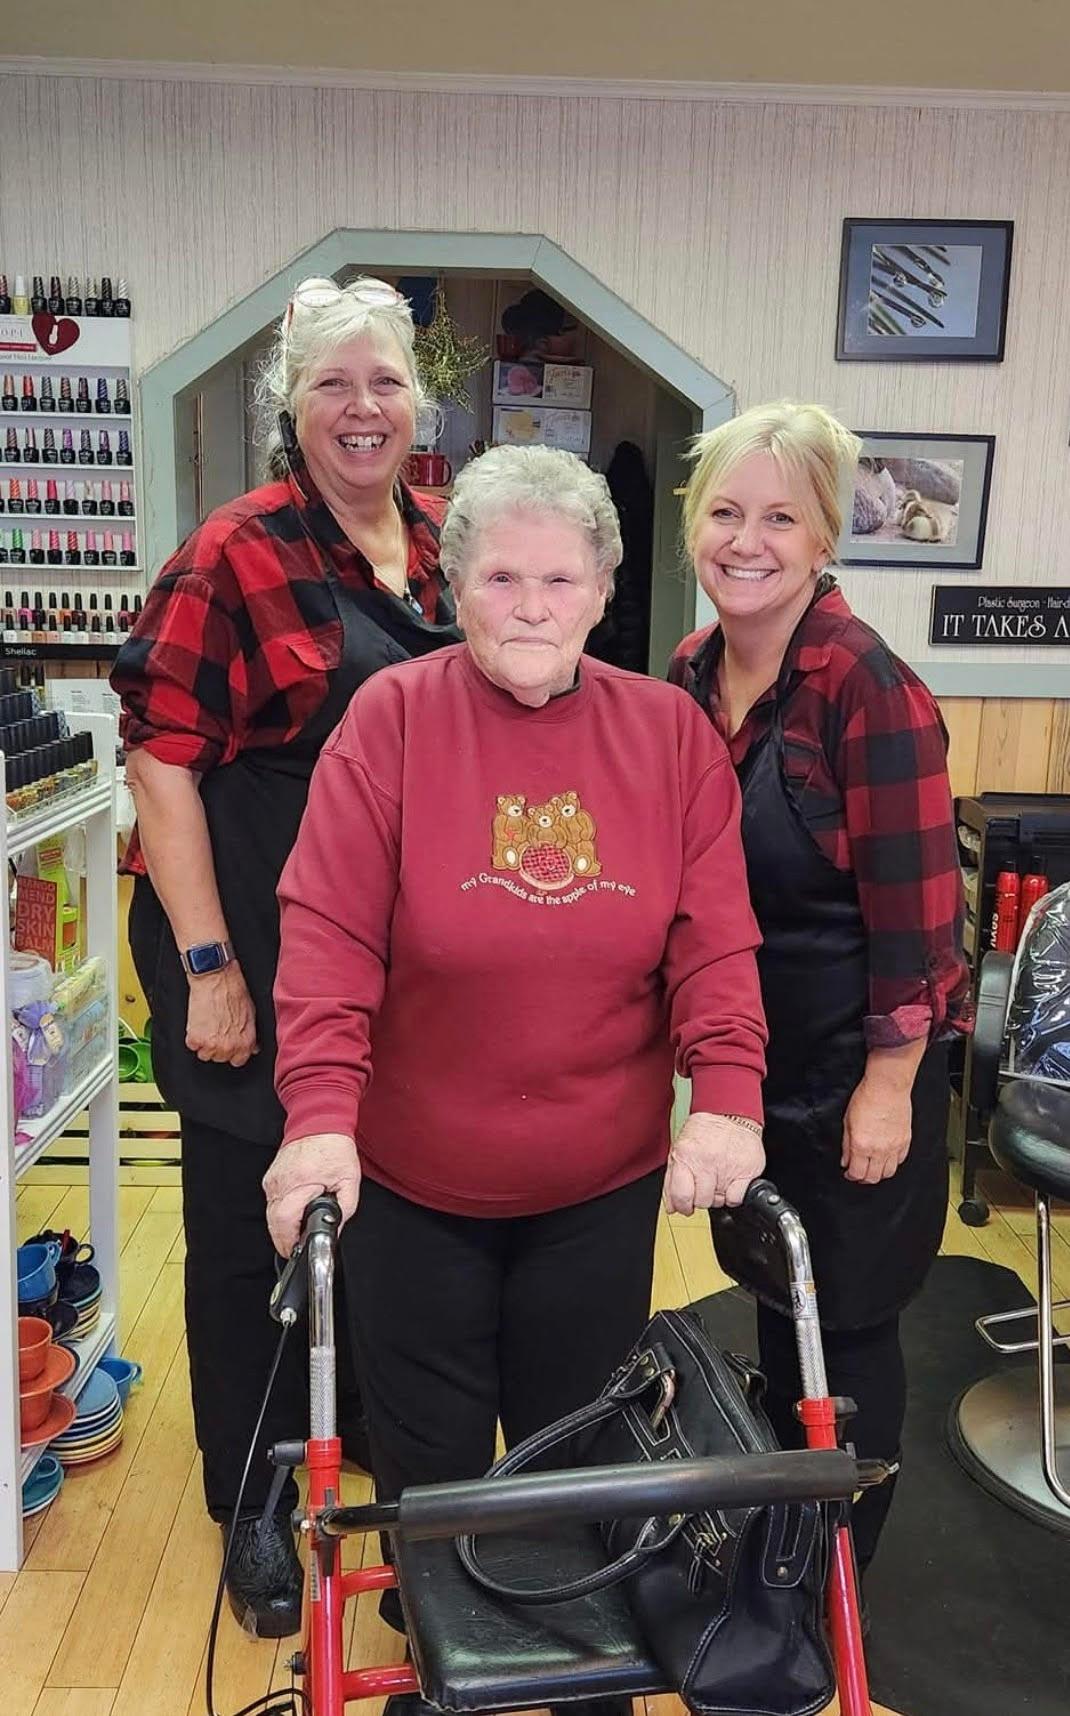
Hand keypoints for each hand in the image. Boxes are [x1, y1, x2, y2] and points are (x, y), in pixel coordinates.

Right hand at [185, 961, 258, 1066]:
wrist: (216, 979)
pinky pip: (191, 1045)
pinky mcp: (195, 1039)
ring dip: (204, 1042)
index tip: (228, 1043)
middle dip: (218, 1045)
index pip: (238, 1060)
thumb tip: (251, 1047)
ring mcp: (211, 1045)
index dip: (233, 1051)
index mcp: (245, 1042)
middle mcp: (229, 1047)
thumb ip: (250, 1034)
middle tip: (217, 1029)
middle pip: (220, 1058)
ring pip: (204, 1054)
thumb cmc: (234, 992)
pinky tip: (199, 1022)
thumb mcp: (251, 1014)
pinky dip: (193, 1036)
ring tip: (208, 1025)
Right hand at [263, 1133, 361, 1256]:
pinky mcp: (270, 1179)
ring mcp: (272, 1180)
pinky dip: (280, 1214)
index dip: (289, 1241)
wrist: (319, 1121)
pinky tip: (293, 1214)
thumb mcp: (349, 1181)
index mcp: (300, 1182)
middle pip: (273, 1223)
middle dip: (284, 1240)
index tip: (296, 1251)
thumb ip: (344, 1210)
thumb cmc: (334, 1148)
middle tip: (295, 1249)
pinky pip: (271, 1204)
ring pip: (270, 1216)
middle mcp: (281, 1182)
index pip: (285, 1221)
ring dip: (281, 1228)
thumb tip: (334, 1230)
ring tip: (296, 1232)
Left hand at [663, 1112, 765, 1214]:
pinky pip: (736, 1199)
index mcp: (685, 1156)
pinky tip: (731, 1183)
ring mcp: (727, 1166)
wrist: (730, 1114)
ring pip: (719, 1201)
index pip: (681, 1196)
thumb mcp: (679, 1150)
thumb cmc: (704, 1132)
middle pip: (701, 1201)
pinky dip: (733, 1196)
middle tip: (704, 1187)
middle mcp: (706, 1162)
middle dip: (701, 1199)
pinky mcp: (746, 1170)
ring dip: (717, 1196)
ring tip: (718, 1179)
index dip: (682, 1206)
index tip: (685, 1207)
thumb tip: (671, 1206)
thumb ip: (672, 1180)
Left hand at [841, 1075, 911, 1183]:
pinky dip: (892, 1163)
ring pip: (888, 1173)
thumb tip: (845, 1160)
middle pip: (873, 1177)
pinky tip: (886, 1158)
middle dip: (864, 1178)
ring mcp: (894, 1146)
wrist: (887, 1087)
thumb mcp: (847, 1121)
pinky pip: (900, 1160)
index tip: (848, 1173)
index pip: (857, 1173)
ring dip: (879, 1173)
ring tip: (872, 1167)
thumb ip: (846, 1144)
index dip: (851, 1176)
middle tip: (859, 1173)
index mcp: (861, 1145)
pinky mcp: (905, 1141)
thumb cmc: (866, 1098)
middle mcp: (879, 1149)